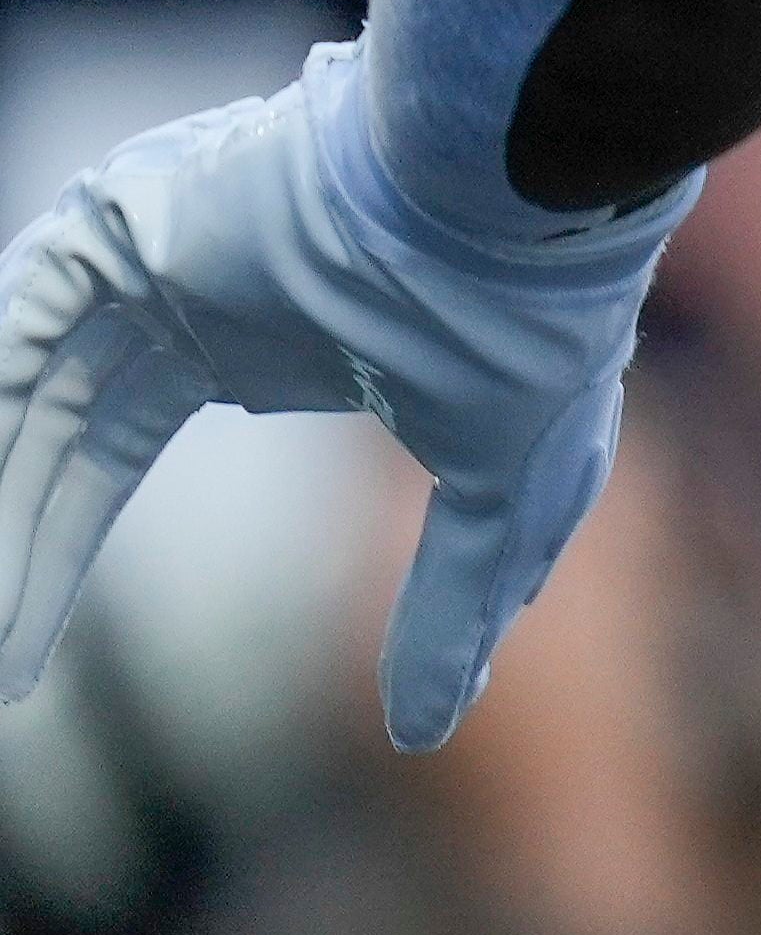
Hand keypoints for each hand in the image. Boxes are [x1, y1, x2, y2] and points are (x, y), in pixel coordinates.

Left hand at [0, 53, 677, 751]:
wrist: (531, 208)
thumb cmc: (533, 330)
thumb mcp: (507, 497)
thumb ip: (453, 608)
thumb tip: (430, 727)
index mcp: (257, 343)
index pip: (110, 454)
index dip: (57, 553)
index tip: (21, 670)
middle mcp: (184, 298)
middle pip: (56, 438)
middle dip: (16, 553)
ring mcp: (150, 257)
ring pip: (28, 394)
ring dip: (0, 508)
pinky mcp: (129, 222)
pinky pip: (17, 325)